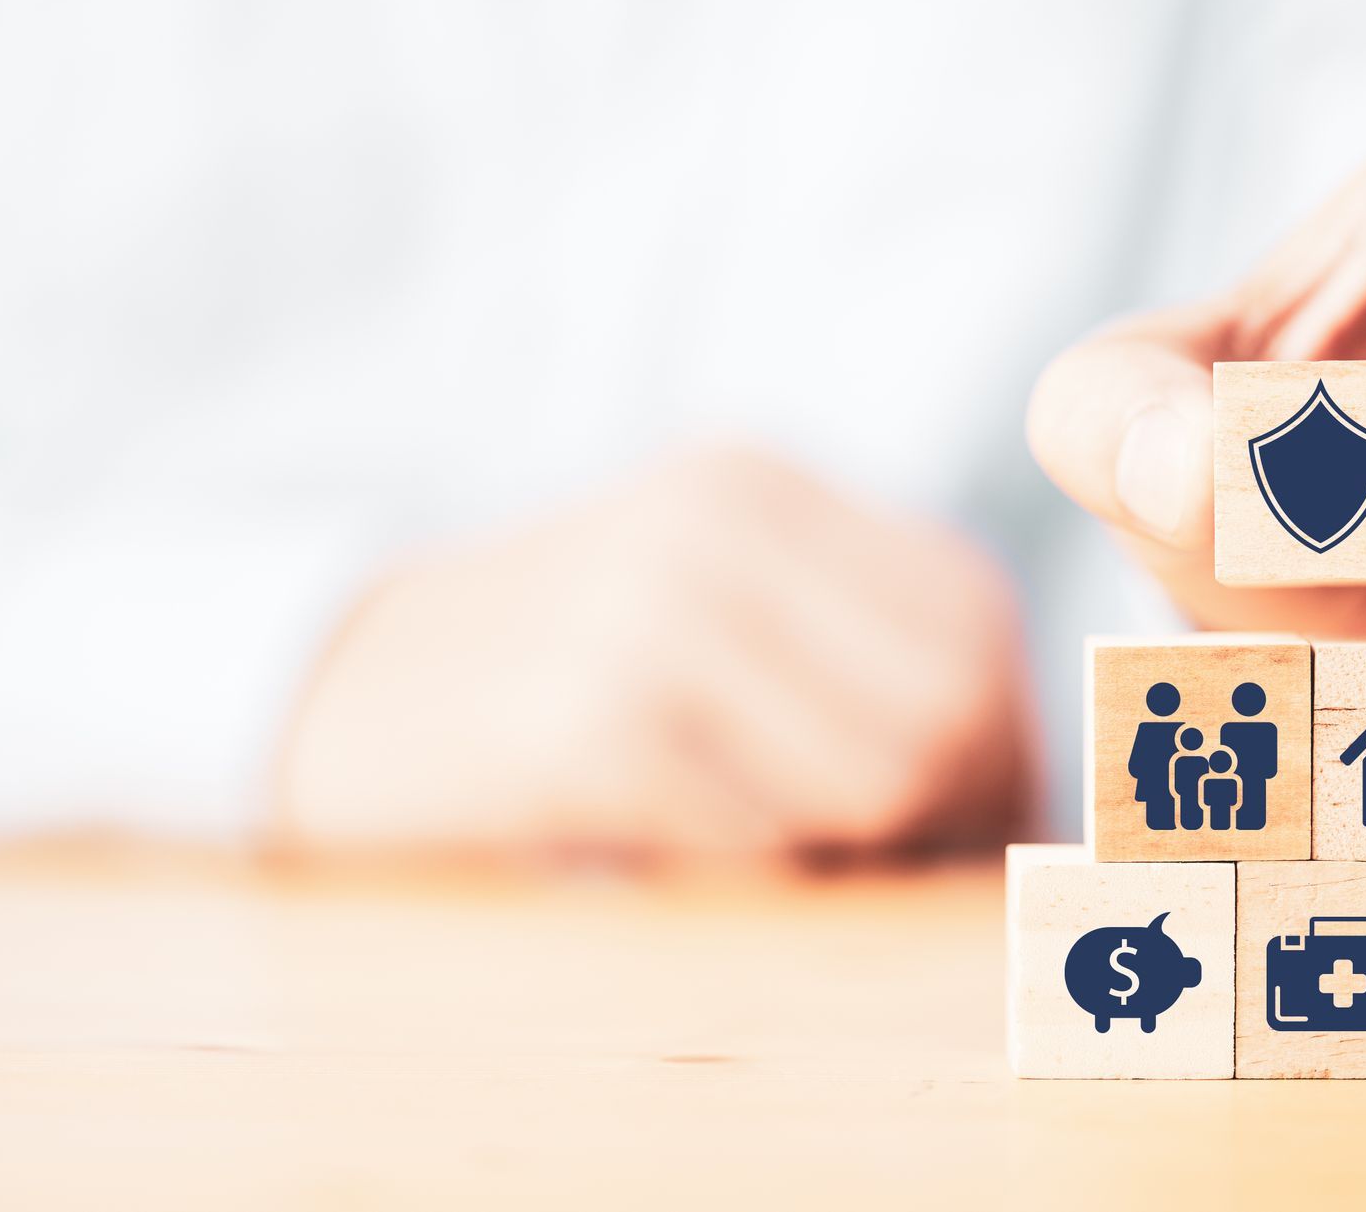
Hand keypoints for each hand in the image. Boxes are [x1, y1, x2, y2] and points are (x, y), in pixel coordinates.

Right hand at [273, 447, 1032, 860]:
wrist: (343, 690)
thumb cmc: (557, 667)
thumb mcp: (701, 602)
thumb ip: (853, 652)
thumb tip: (1022, 783)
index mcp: (756, 485)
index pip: (972, 622)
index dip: (998, 745)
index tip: (958, 818)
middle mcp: (711, 524)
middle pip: (948, 705)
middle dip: (949, 816)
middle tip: (895, 866)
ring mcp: (643, 615)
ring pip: (876, 780)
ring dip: (854, 858)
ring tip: (786, 856)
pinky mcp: (580, 728)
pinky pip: (755, 847)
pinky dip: (751, 881)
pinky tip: (690, 856)